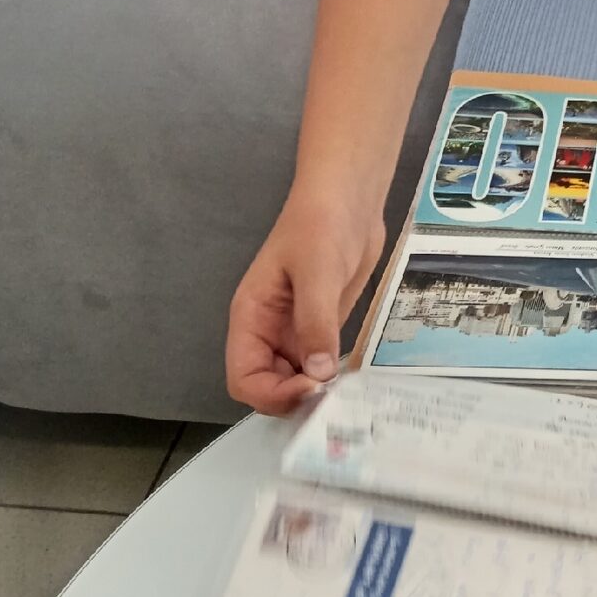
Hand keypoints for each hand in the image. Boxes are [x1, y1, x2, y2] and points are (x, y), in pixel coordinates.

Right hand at [225, 191, 384, 414]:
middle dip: (293, 399)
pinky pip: (318, 365)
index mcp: (251, 317)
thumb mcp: (317, 271)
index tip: (309, 390)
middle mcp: (268, 330)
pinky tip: (352, 380)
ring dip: (314, 393)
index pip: (243, 377)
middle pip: (267, 386)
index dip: (271, 394)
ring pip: (293, 380)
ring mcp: (295, 330)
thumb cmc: (320, 224)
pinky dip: (330, 377)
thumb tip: (318, 375)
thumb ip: (315, 322)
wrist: (349, 197)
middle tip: (332, 399)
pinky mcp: (321, 326)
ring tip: (345, 396)